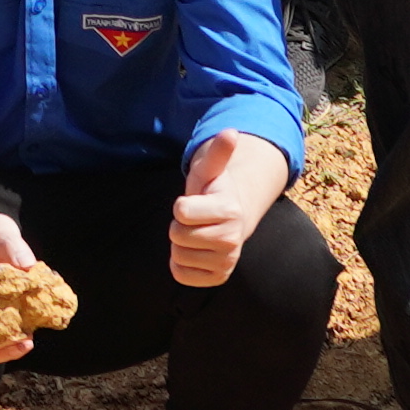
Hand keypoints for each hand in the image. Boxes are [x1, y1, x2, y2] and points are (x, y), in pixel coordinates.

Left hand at [170, 131, 282, 289]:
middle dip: (179, 225)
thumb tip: (231, 132)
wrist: (230, 220)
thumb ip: (217, 152)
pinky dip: (180, 264)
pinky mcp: (218, 278)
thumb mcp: (210, 170)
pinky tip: (194, 252)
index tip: (194, 202)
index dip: (181, 205)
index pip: (181, 212)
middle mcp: (232, 239)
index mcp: (230, 210)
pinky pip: (181, 274)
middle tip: (194, 220)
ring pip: (177, 256)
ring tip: (196, 233)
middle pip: (177, 235)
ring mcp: (227, 261)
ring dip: (180, 244)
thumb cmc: (212, 192)